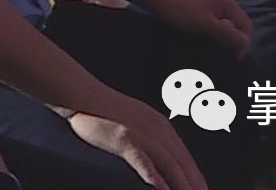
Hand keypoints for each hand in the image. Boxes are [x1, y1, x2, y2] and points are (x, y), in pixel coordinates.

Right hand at [69, 96, 208, 189]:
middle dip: (195, 184)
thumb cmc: (101, 110)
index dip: (196, 178)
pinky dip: (154, 175)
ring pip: (170, 165)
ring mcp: (142, 133)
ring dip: (183, 186)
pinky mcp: (125, 138)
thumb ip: (149, 140)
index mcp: (161, 126)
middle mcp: (157, 129)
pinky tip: (162, 187)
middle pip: (184, 164)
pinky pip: (143, 160)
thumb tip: (159, 164)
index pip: (186, 158)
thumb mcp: (134, 122)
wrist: (80, 93)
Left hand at [153, 0, 252, 57]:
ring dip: (224, 41)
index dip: (243, 42)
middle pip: (237, 27)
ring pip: (226, 29)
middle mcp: (223, 5)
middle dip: (234, 42)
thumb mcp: (207, 24)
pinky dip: (215, 37)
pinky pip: (216, 28)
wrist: (157, 1)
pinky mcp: (203, 15)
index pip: (246, 26)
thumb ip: (227, 33)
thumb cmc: (182, 12)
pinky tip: (207, 45)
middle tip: (224, 56)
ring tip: (215, 51)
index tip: (234, 57)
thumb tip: (246, 43)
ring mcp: (213, 10)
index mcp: (228, 4)